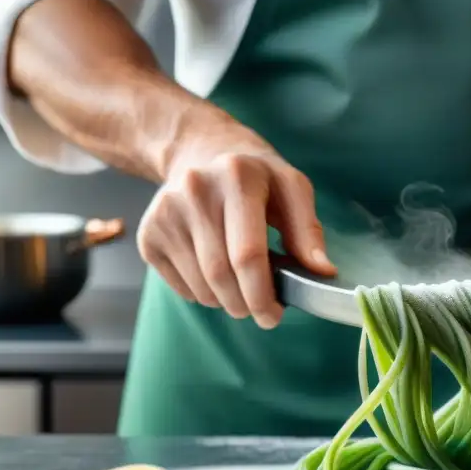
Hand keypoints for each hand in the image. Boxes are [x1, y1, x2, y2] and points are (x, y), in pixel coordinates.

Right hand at [137, 119, 335, 328]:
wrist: (202, 153)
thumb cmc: (257, 178)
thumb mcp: (292, 189)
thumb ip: (308, 230)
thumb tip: (322, 272)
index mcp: (237, 177)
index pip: (247, 254)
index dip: (262, 294)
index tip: (274, 315)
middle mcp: (195, 191)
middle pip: (221, 275)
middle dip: (246, 304)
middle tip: (262, 310)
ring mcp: (165, 213)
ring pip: (201, 286)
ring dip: (227, 302)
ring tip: (243, 290)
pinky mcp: (148, 234)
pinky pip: (181, 287)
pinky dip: (205, 295)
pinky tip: (218, 278)